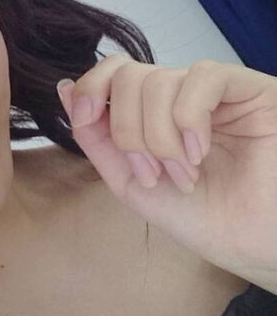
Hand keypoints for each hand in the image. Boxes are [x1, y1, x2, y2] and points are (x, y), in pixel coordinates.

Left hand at [56, 55, 276, 291]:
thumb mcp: (129, 180)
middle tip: (152, 174)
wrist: (251, 244)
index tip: (87, 120)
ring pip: (158, 80)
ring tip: (184, 174)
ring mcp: (215, 91)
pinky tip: (200, 152)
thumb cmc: (200, 217)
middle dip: (128, 132)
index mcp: (153, 112)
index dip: (91, 87)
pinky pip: (202, 76)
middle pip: (127, 76)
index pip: (112, 71)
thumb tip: (65, 89)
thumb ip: (96, 137)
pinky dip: (188, 119)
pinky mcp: (250, 89)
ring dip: (159, 138)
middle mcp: (182, 95)